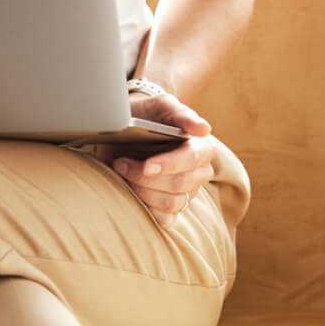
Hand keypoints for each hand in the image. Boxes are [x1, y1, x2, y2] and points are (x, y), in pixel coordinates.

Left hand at [91, 88, 218, 228]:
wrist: (125, 130)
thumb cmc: (146, 115)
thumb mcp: (159, 106)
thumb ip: (180, 113)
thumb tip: (203, 129)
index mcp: (201, 148)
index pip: (193, 160)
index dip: (170, 165)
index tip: (147, 166)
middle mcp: (198, 173)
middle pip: (180, 184)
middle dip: (145, 176)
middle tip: (120, 162)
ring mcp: (185, 192)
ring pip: (172, 203)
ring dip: (141, 191)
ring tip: (123, 173)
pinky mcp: (170, 208)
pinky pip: (164, 219)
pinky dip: (145, 208)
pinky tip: (130, 191)